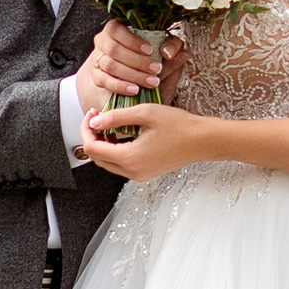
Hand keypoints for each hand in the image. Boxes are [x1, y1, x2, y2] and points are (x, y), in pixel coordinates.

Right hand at [76, 20, 178, 116]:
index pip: (116, 29)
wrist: (134, 75)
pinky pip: (104, 81)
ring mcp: (97, 58)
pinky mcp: (96, 76)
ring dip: (132, 74)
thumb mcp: (163, 48)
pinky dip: (120, 86)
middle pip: (114, 49)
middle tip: (157, 69)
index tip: (150, 50)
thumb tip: (169, 51)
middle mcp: (103, 41)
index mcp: (116, 28)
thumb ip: (171, 47)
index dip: (133, 40)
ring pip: (110, 65)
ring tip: (151, 81)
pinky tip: (135, 90)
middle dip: (138, 61)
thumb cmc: (149, 56)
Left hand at [80, 95, 208, 179]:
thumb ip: (116, 117)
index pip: (92, 148)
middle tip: (97, 117)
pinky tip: (122, 134)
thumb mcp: (145, 113)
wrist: (202, 141)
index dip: (86, 129)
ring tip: (109, 124)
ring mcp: (139, 175)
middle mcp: (132, 171)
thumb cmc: (179, 126)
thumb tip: (95, 122)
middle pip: (97, 158)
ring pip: (107, 162)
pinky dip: (115, 150)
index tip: (92, 114)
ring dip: (103, 144)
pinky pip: (121, 164)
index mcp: (130, 158)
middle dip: (92, 137)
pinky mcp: (145, 173)